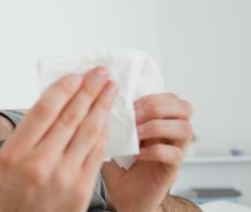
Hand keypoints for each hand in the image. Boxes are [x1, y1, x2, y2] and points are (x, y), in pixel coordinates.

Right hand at [0, 67, 117, 211]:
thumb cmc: (16, 188)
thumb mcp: (8, 158)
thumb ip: (29, 131)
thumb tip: (57, 98)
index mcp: (16, 152)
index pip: (44, 110)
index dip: (64, 89)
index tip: (77, 75)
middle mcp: (39, 163)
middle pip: (70, 117)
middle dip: (89, 91)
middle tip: (101, 73)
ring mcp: (63, 177)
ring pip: (88, 132)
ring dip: (102, 106)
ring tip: (111, 89)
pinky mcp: (82, 188)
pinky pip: (97, 152)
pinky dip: (103, 131)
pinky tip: (107, 117)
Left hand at [102, 93, 193, 211]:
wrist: (122, 195)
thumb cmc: (118, 165)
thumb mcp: (112, 136)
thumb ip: (114, 118)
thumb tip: (106, 98)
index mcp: (160, 120)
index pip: (171, 97)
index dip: (151, 96)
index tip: (128, 105)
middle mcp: (171, 133)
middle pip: (185, 107)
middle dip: (158, 106)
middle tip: (134, 118)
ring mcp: (174, 150)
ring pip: (186, 129)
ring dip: (158, 126)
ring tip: (136, 134)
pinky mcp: (172, 170)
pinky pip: (175, 155)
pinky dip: (155, 151)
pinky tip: (137, 153)